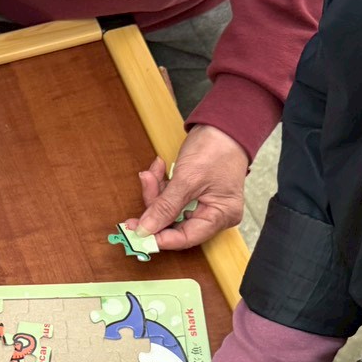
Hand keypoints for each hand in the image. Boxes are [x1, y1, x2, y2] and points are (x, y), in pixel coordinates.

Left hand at [129, 125, 248, 248]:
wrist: (223, 123)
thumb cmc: (216, 148)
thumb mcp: (188, 179)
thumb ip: (165, 207)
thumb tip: (146, 229)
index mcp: (220, 216)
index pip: (186, 238)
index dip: (160, 237)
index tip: (138, 232)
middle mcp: (213, 214)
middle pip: (175, 223)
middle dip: (155, 207)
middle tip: (142, 193)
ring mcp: (204, 203)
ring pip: (169, 209)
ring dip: (156, 192)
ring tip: (150, 174)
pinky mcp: (194, 193)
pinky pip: (172, 197)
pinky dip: (161, 185)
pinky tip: (157, 170)